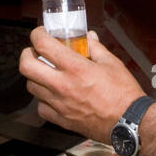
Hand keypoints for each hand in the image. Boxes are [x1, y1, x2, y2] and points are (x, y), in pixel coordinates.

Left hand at [18, 28, 145, 142]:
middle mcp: (62, 85)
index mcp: (76, 68)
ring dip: (35, 76)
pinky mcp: (61, 120)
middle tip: (35, 52)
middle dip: (26, 54)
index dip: (37, 34)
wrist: (129, 123)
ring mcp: (59, 104)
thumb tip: (88, 37)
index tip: (40, 33)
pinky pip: (41, 107)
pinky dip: (42, 98)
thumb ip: (95, 48)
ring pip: (31, 86)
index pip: (43, 45)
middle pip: (26, 67)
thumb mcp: (112, 63)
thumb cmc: (123, 93)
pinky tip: (52, 94)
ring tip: (45, 72)